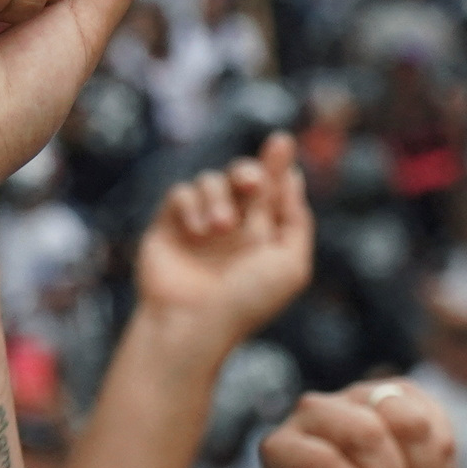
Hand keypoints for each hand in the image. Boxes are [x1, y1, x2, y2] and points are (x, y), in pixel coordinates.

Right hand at [132, 134, 315, 348]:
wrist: (195, 326)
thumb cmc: (246, 303)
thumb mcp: (291, 267)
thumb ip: (297, 221)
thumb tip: (292, 177)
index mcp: (264, 234)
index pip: (273, 188)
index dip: (278, 162)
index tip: (283, 142)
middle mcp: (233, 226)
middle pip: (242, 175)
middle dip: (249, 172)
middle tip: (251, 185)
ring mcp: (200, 225)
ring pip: (211, 180)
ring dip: (219, 197)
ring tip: (220, 229)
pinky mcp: (169, 226)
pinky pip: (181, 192)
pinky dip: (192, 205)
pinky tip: (198, 231)